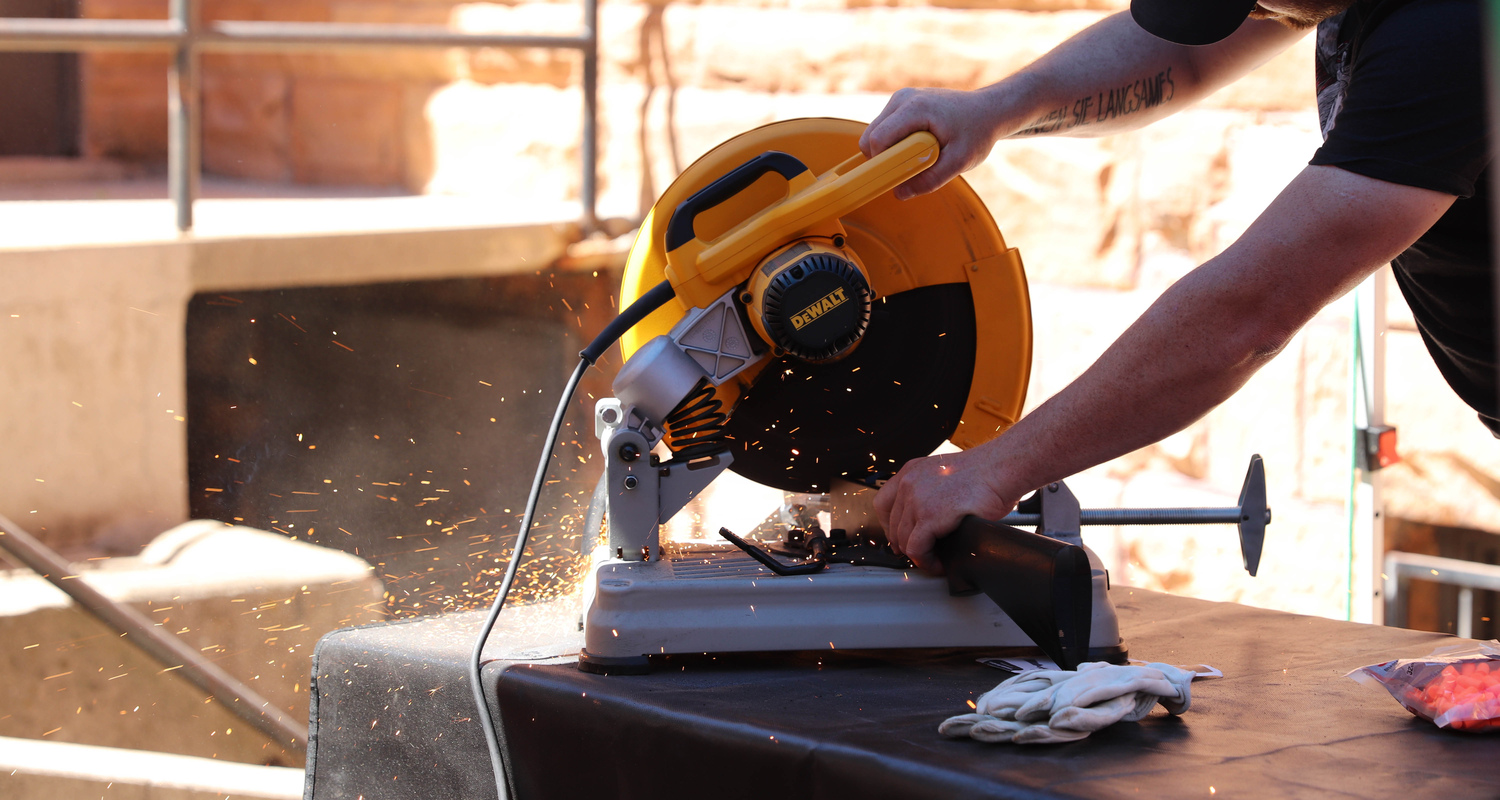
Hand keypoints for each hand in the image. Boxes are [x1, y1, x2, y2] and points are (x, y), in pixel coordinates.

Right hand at [859, 87, 1005, 199]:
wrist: (989, 110)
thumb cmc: (977, 132)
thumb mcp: (960, 161)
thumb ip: (930, 180)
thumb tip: (900, 194)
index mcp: (915, 108)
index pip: (878, 139)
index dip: (881, 164)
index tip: (895, 179)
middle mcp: (902, 99)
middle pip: (870, 137)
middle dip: (885, 160)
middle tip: (912, 170)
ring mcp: (900, 99)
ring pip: (874, 135)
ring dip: (891, 153)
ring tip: (921, 156)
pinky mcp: (901, 105)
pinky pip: (884, 131)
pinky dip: (895, 145)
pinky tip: (919, 147)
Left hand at [873, 445, 1020, 571]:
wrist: (1001, 468)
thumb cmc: (984, 473)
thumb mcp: (945, 475)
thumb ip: (929, 492)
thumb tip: (926, 520)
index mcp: (911, 472)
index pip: (883, 504)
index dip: (890, 526)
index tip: (900, 538)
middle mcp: (909, 483)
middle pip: (893, 525)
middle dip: (905, 545)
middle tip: (922, 554)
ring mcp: (917, 499)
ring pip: (903, 540)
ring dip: (918, 555)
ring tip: (934, 560)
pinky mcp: (930, 516)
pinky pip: (917, 549)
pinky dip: (926, 561)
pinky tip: (938, 564)